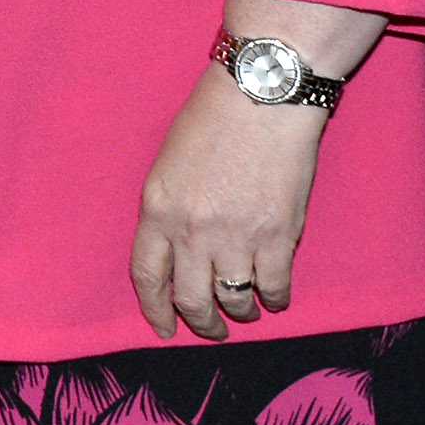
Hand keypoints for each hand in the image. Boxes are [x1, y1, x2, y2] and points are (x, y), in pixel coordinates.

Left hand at [129, 67, 327, 339]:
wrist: (262, 96)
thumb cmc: (213, 119)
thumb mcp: (168, 163)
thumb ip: (168, 209)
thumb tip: (178, 252)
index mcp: (157, 208)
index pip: (147, 276)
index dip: (155, 310)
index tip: (163, 328)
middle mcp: (191, 230)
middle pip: (191, 299)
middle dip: (201, 322)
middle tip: (212, 329)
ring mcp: (236, 237)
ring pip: (234, 300)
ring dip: (240, 313)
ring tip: (245, 312)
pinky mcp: (278, 236)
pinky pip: (273, 287)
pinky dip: (275, 298)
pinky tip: (274, 296)